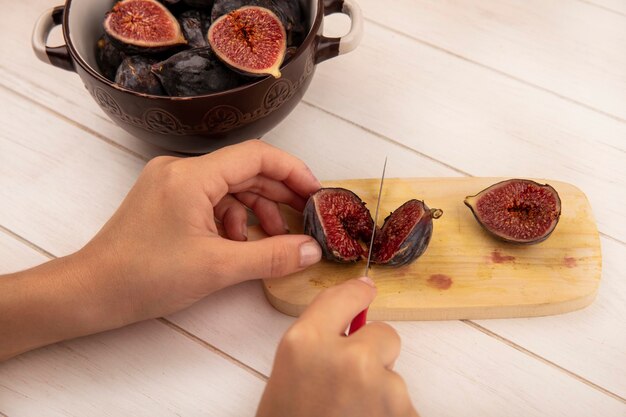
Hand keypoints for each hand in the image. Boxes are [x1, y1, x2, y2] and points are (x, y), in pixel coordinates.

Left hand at [81, 139, 322, 321]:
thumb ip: (271, 256)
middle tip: (304, 220)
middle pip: (245, 170)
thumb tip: (311, 250)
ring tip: (272, 240)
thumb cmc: (145, 277)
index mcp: (192, 175)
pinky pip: (211, 200)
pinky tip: (237, 243)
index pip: (256, 155)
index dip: (293, 170)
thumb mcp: (217, 268)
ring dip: (255, 211)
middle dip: (277, 195)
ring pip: (229, 186)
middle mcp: (181, 169)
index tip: (316, 194)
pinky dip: (231, 219)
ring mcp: (172, 183)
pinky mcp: (167, 200)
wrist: (91, 293)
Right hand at [256, 277, 419, 416]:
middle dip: (375, 353)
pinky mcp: (404, 415)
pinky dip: (390, 416)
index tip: (365, 290)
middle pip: (385, 334)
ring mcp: (381, 389)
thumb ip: (317, 342)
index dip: (357, 293)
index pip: (344, 297)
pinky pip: (403, 405)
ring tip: (351, 416)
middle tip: (351, 383)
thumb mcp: (287, 376)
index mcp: (305, 343)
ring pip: (395, 375)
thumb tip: (353, 323)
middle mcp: (348, 358)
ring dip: (381, 392)